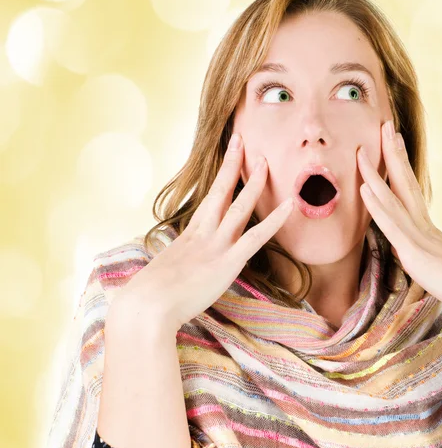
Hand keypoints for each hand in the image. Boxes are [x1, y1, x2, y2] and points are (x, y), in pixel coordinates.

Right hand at [114, 133, 294, 332]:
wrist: (146, 306)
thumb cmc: (149, 296)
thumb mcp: (165, 271)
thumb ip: (180, 263)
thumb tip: (181, 265)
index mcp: (189, 235)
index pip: (208, 198)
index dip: (220, 176)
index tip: (227, 156)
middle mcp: (203, 233)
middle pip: (220, 191)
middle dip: (232, 164)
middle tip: (242, 141)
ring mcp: (216, 245)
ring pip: (240, 207)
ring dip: (254, 183)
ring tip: (266, 162)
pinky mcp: (228, 262)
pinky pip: (256, 237)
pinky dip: (275, 220)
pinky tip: (290, 205)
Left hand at [356, 120, 441, 323]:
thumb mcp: (438, 265)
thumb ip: (423, 253)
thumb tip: (411, 249)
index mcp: (426, 227)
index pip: (410, 188)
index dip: (399, 163)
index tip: (393, 140)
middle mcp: (422, 224)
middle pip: (404, 181)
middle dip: (391, 153)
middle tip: (385, 125)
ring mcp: (418, 235)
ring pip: (392, 198)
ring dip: (376, 172)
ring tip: (362, 149)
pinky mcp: (414, 252)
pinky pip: (391, 224)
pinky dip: (377, 205)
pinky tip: (365, 188)